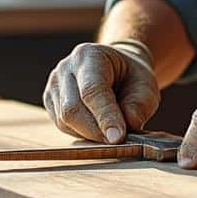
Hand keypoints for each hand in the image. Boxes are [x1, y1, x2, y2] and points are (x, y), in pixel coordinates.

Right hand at [43, 41, 159, 143]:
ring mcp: (54, 85)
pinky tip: (97, 128)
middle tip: (118, 141)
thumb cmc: (131, 76)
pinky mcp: (50, 101)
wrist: (117, 69)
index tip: (117, 138)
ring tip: (110, 130)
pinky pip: (62, 125)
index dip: (105, 116)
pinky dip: (81, 133)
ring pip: (65, 121)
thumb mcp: (146, 85)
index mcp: (89, 55)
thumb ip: (138, 106)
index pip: (92, 90)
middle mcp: (65, 68)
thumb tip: (123, 131)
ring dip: (89, 134)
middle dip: (96, 131)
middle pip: (72, 109)